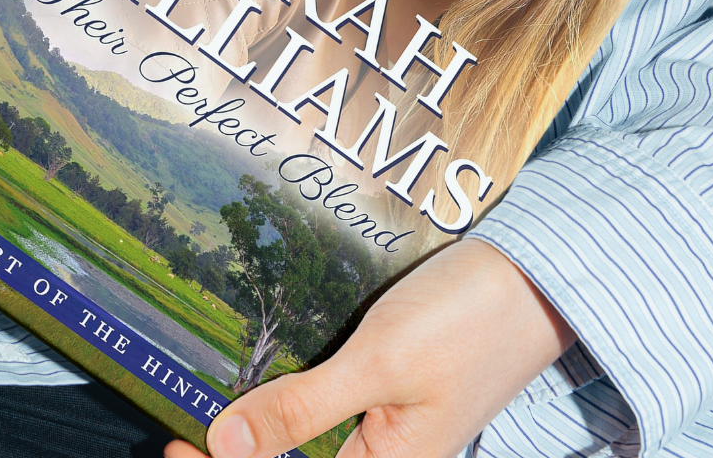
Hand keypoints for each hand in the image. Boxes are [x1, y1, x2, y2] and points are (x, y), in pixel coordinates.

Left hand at [164, 240, 574, 457]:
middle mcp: (386, 454)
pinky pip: (331, 401)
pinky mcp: (393, 382)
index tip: (174, 446)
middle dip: (239, 449)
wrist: (538, 273)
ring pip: (310, 435)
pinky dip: (293, 392)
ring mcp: (389, 419)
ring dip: (261, 421)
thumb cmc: (470, 318)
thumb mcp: (382, 364)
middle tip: (181, 422)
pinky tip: (264, 370)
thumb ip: (303, 409)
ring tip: (209, 395)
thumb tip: (224, 447)